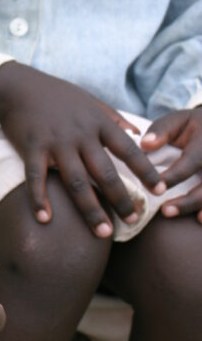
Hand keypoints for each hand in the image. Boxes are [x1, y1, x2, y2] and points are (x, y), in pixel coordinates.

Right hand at [0, 63, 165, 237]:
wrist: (18, 85)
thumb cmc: (58, 95)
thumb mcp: (90, 101)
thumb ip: (114, 118)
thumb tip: (139, 135)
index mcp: (97, 122)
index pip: (129, 149)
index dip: (146, 170)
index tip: (160, 189)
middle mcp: (79, 134)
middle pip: (104, 172)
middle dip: (121, 199)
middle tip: (133, 220)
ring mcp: (55, 142)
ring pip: (76, 182)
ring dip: (91, 210)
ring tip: (103, 233)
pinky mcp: (32, 148)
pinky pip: (36, 178)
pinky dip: (39, 199)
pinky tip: (45, 219)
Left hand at [141, 107, 201, 221]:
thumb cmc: (193, 126)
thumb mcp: (177, 121)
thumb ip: (161, 131)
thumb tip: (144, 144)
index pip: (190, 162)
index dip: (173, 177)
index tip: (154, 187)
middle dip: (188, 201)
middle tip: (165, 211)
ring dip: (198, 208)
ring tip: (176, 215)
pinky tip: (199, 219)